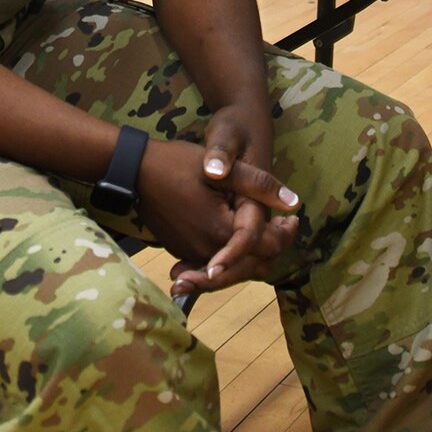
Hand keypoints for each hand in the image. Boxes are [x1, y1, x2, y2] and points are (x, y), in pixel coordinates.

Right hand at [136, 134, 299, 292]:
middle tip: (286, 226)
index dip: (286, 235)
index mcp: (220, 231)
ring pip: (236, 267)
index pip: (266, 248)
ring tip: (270, 229)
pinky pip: (216, 261)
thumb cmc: (178, 164)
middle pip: (253, 266)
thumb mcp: (223, 168)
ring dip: (254, 252)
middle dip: (274, 247)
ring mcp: (192, 253)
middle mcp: (206, 251)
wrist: (136, 170)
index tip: (294, 219)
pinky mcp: (183, 251)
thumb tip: (295, 203)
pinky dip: (233, 254)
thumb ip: (259, 185)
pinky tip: (241, 236)